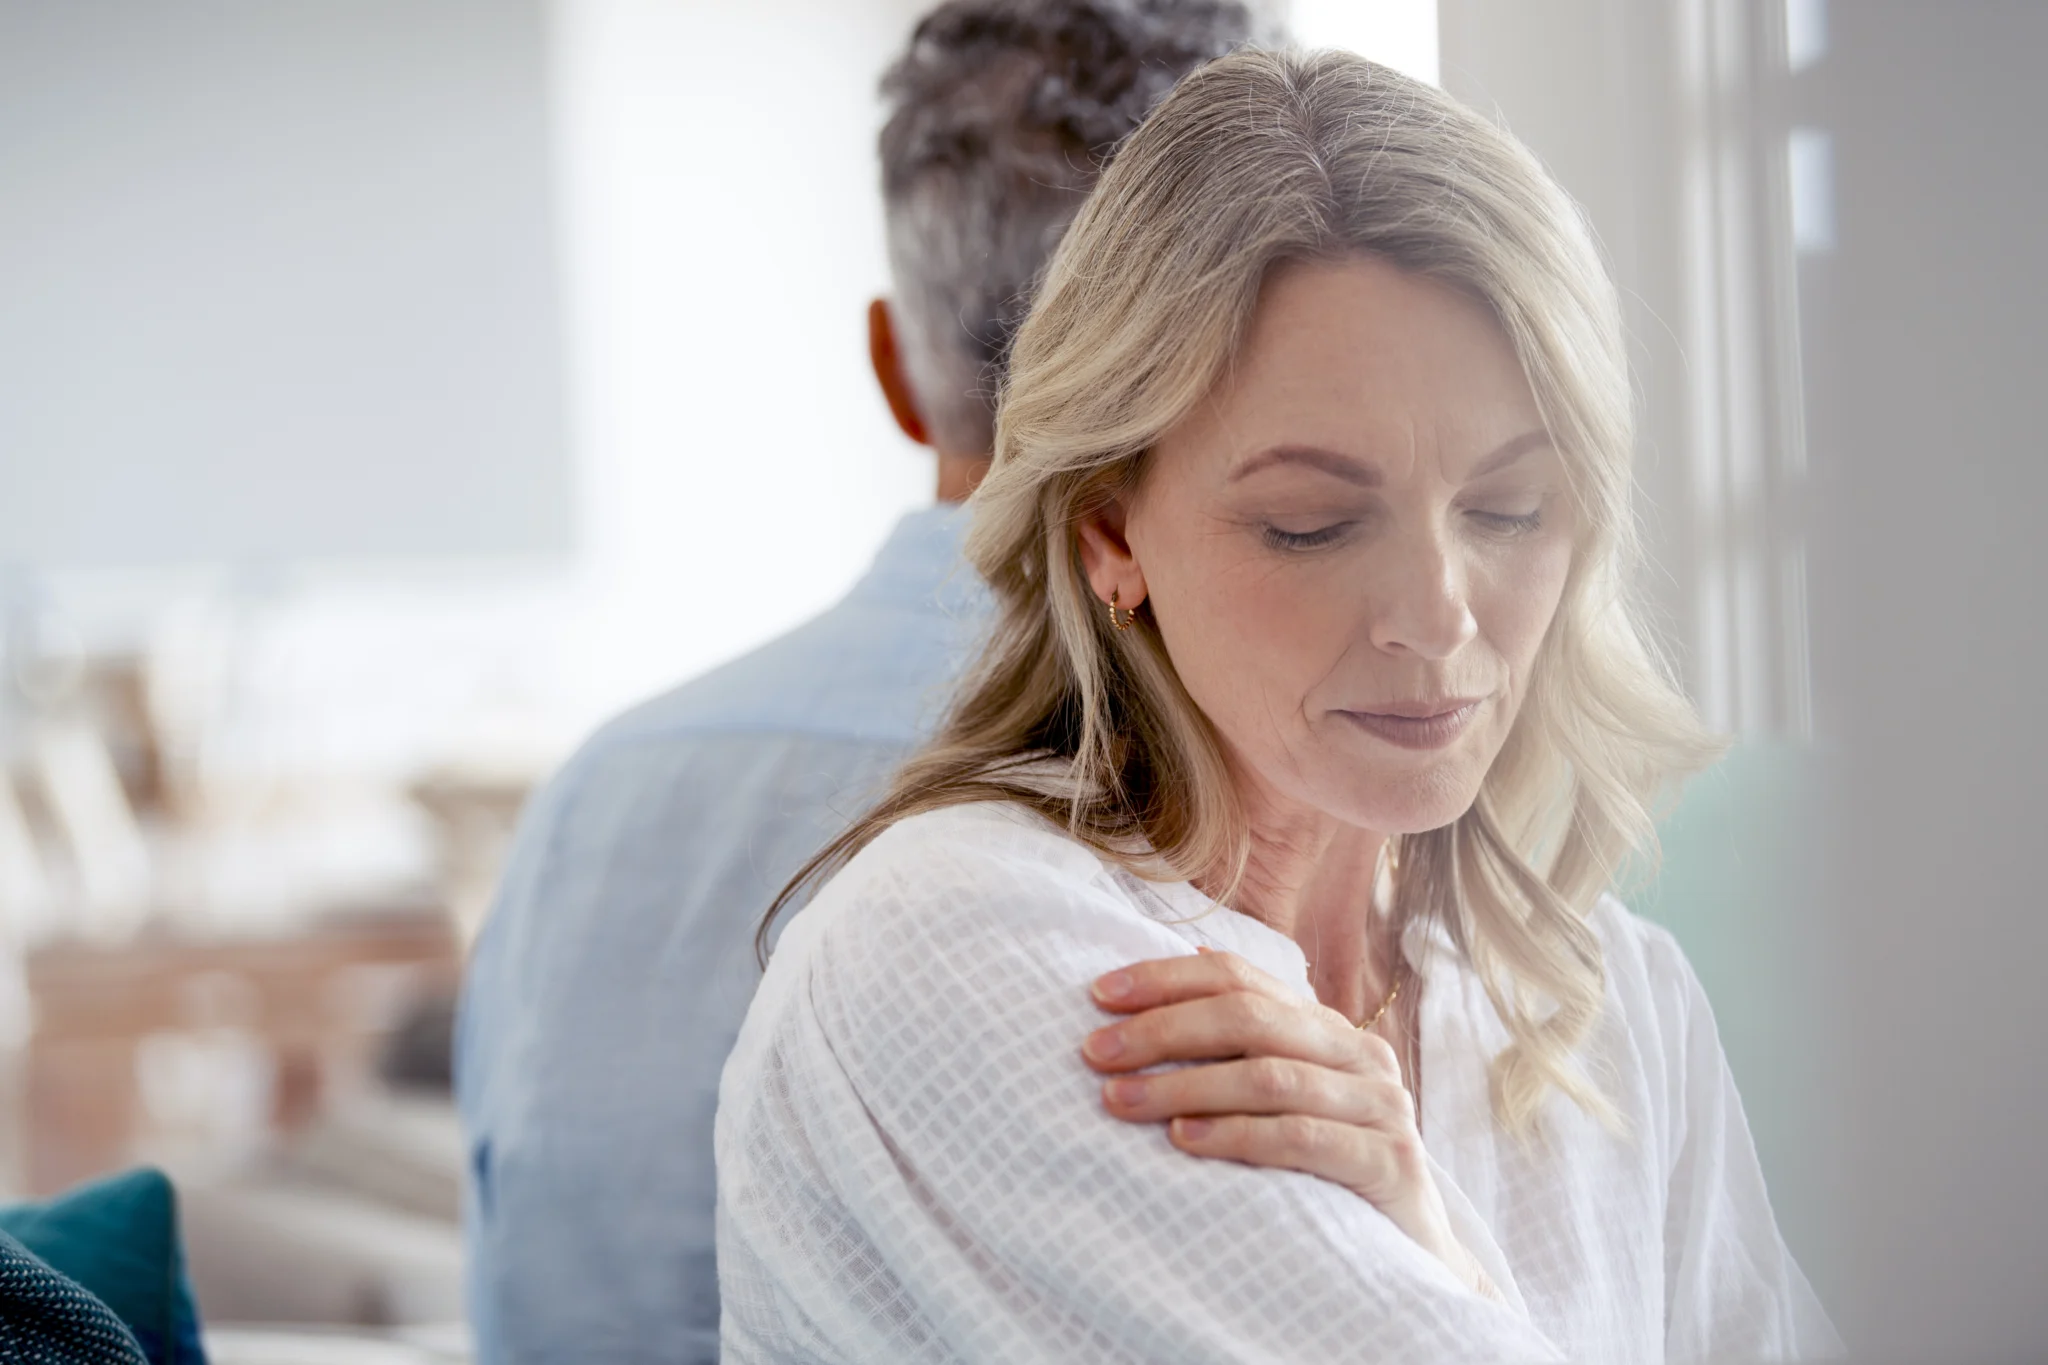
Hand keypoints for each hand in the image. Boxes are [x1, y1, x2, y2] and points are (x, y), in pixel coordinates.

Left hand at [1082, 948, 1499, 1299]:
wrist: (1412, 1263)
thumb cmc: (1326, 1177)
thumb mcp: (1284, 1103)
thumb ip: (1244, 1049)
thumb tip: (1179, 962)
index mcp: (1328, 1029)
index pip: (1240, 978)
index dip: (1166, 979)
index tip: (1098, 995)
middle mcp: (1359, 1054)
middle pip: (1249, 1018)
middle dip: (1162, 1030)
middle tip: (1095, 1053)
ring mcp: (1380, 1107)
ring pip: (1269, 1076)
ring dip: (1184, 1085)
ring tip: (1120, 1099)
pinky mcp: (1389, 1162)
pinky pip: (1301, 1137)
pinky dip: (1236, 1135)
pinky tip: (1184, 1140)